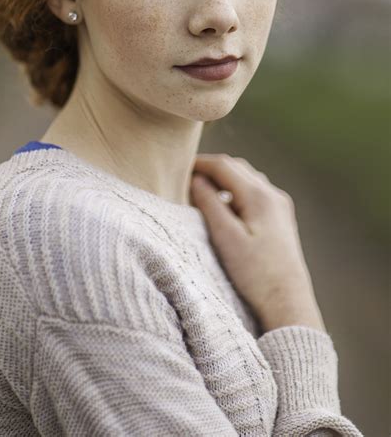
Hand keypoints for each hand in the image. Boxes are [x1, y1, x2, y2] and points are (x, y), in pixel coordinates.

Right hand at [189, 153, 325, 332]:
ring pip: (247, 179)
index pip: (224, 165)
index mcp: (259, 196)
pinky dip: (236, 191)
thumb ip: (209, 204)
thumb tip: (196, 179)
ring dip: (224, 179)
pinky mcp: (281, 218)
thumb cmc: (255, 274)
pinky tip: (224, 206)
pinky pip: (255, 193)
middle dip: (211, 169)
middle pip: (237, 168)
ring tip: (202, 190)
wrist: (287, 303)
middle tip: (187, 177)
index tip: (179, 167)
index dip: (200, 163)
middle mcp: (273, 195)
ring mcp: (280, 206)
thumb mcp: (226, 238)